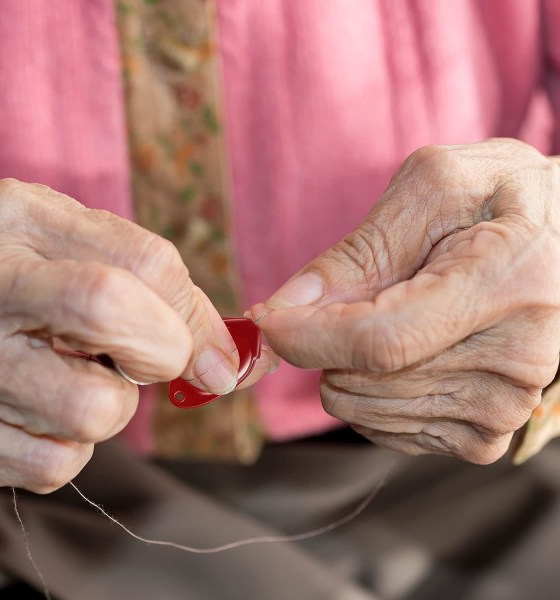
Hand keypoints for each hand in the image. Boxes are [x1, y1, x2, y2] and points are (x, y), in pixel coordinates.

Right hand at [0, 179, 275, 491]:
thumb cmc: (23, 292)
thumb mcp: (76, 256)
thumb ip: (155, 290)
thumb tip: (223, 361)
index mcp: (21, 218)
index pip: (148, 260)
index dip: (197, 315)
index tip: (212, 350)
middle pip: (112, 308)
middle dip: (164, 351)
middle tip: (155, 361)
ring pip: (96, 407)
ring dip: (112, 407)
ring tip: (75, 382)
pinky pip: (59, 464)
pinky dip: (70, 449)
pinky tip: (39, 416)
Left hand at [253, 139, 559, 463]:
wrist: (556, 235)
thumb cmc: (494, 200)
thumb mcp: (430, 190)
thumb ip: (358, 251)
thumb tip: (287, 306)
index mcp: (507, 281)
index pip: (381, 340)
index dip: (308, 336)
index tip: (266, 321)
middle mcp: (519, 357)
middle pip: (368, 379)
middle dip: (325, 343)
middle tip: (350, 299)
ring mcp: (506, 404)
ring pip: (368, 409)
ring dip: (347, 367)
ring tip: (389, 317)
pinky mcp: (487, 433)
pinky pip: (389, 432)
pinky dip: (369, 395)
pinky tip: (397, 354)